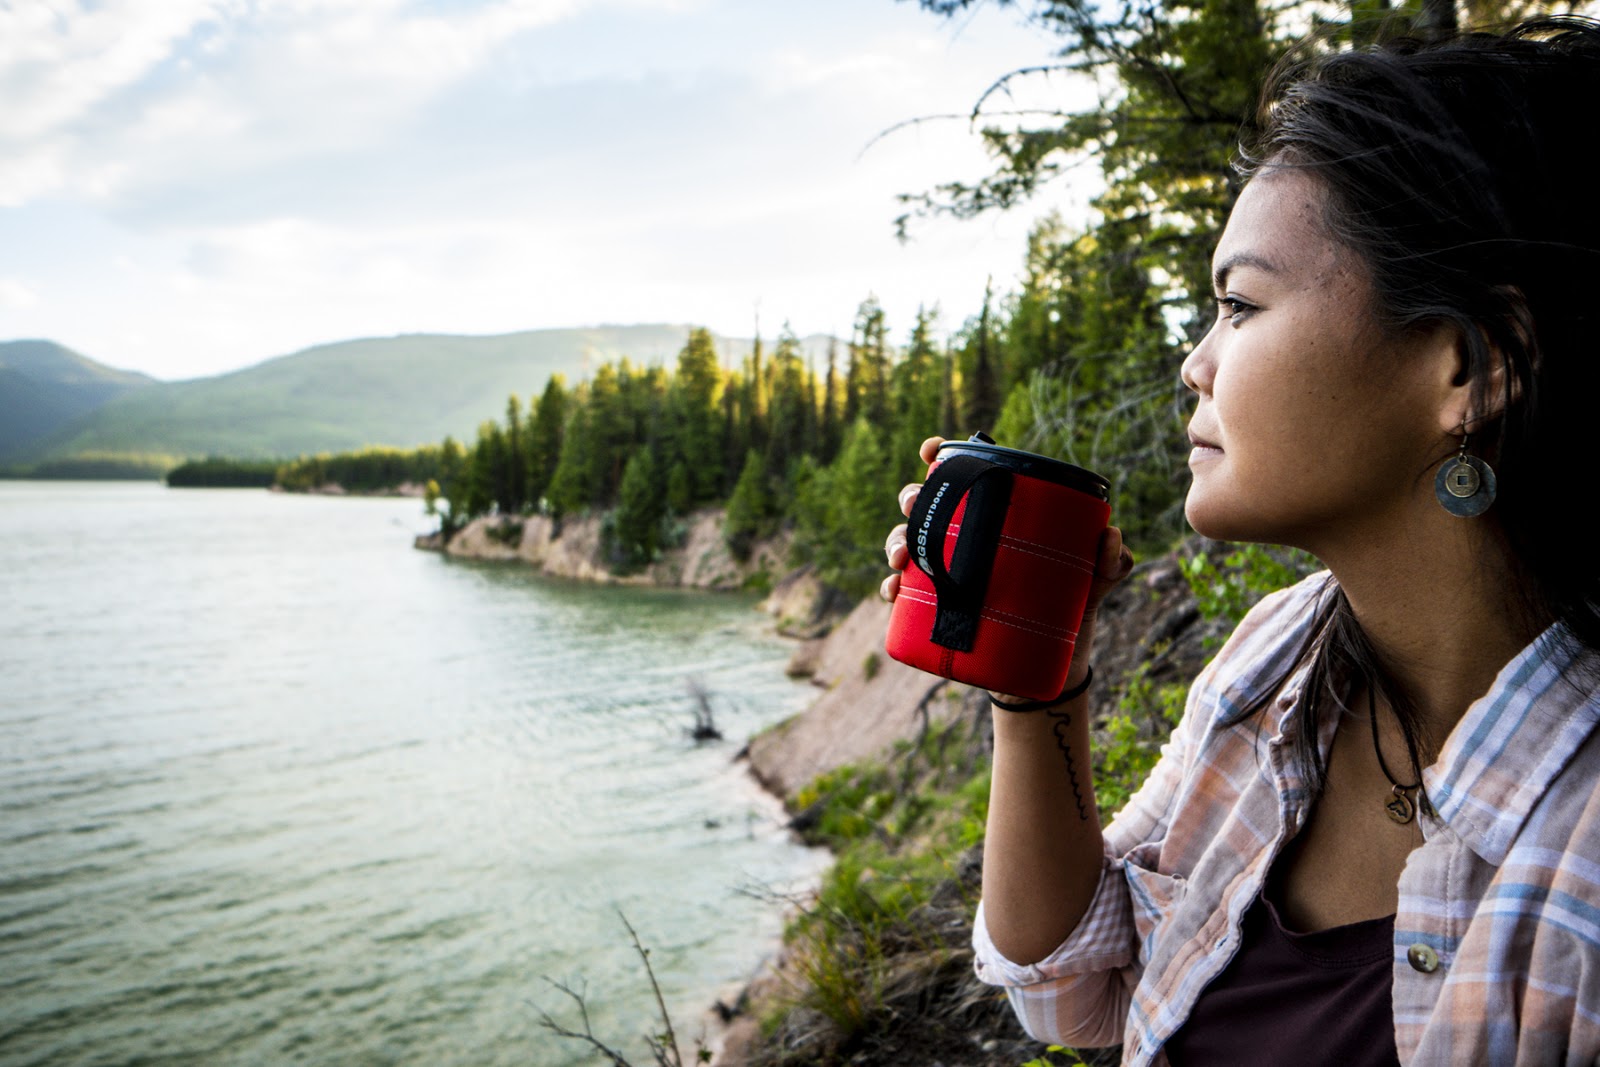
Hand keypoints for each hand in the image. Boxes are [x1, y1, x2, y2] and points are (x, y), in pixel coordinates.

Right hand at [880, 436, 1133, 700]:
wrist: (1056, 666)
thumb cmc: (1076, 606)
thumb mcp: (1098, 580)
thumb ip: (1112, 559)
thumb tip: (1109, 536)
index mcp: (999, 515)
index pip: (965, 474)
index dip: (941, 455)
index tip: (931, 450)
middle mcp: (968, 537)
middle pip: (926, 503)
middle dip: (912, 497)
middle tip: (915, 505)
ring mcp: (950, 571)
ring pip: (907, 542)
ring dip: (895, 540)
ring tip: (903, 555)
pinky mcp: (939, 608)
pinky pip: (903, 592)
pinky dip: (891, 587)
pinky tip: (893, 589)